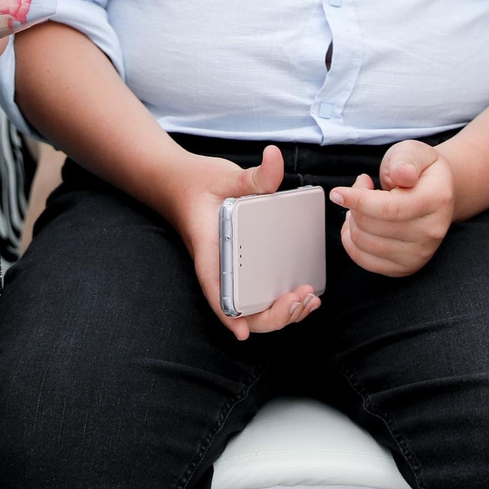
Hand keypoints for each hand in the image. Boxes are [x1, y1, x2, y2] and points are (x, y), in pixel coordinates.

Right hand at [158, 144, 320, 339]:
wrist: (181, 183)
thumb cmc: (199, 183)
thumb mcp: (226, 176)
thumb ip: (254, 174)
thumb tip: (274, 157)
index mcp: (209, 249)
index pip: (214, 287)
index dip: (227, 314)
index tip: (244, 332)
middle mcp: (220, 267)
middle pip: (239, 309)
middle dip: (271, 315)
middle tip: (300, 297)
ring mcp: (231, 270)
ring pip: (252, 307)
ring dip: (279, 314)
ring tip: (308, 300)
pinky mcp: (243, 266)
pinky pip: (258, 294)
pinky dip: (279, 302)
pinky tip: (302, 295)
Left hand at [330, 140, 453, 276]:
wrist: (437, 193)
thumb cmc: (420, 170)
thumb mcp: (413, 152)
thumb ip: (405, 160)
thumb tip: (404, 175)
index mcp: (436, 200)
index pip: (389, 208)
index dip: (358, 201)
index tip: (337, 193)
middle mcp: (431, 231)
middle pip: (372, 226)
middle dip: (355, 204)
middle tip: (362, 187)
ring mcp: (420, 254)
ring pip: (364, 243)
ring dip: (353, 221)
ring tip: (363, 204)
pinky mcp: (406, 268)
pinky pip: (365, 261)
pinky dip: (352, 241)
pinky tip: (358, 223)